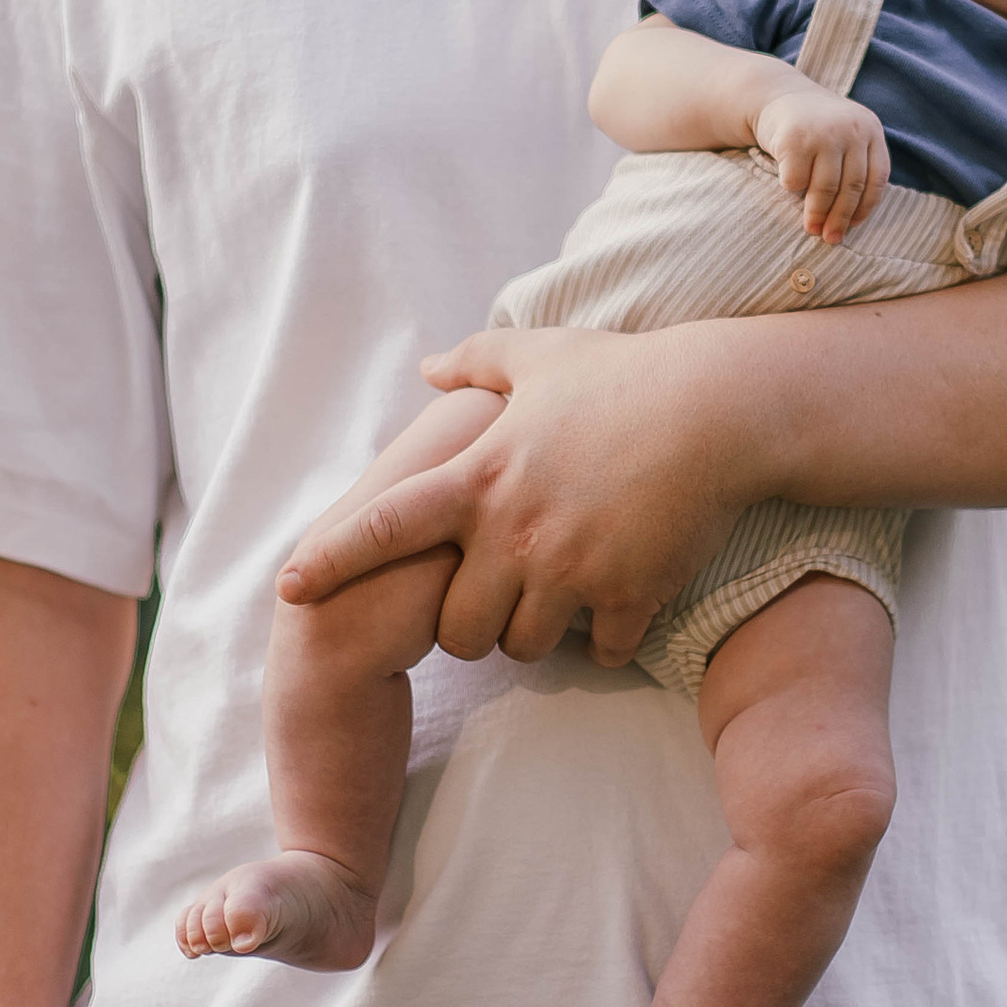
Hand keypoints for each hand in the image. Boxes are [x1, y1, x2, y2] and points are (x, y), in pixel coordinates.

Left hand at [276, 323, 763, 667]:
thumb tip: (428, 365)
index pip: (383, 528)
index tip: (289, 588)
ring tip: (555, 607)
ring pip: (522, 648)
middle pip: (457, 627)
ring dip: (533, 635)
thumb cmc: (626, 375)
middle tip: (493, 605)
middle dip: (469, 627)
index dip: (330, 561)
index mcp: (480, 478)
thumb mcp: (542, 356)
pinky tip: (619, 610)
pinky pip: (600, 650)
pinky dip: (606, 639)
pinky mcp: (628, 594)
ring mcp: (570, 569)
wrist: (717, 409)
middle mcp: (513, 532)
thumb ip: (477, 364)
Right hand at [752, 86, 889, 242]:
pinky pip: (796, 181)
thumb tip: (852, 219)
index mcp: (870, 128)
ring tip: (812, 229)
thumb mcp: (846, 133)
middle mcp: (851, 128)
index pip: (877, 178)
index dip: (866, 207)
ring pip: (825, 188)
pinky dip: (792, 190)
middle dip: (840, 218)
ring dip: (817, 215)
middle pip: (852, 187)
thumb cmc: (814, 126)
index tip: (853, 226)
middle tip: (832, 239)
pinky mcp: (794, 139)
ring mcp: (823, 133)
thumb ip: (856, 163)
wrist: (776, 94)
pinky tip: (790, 188)